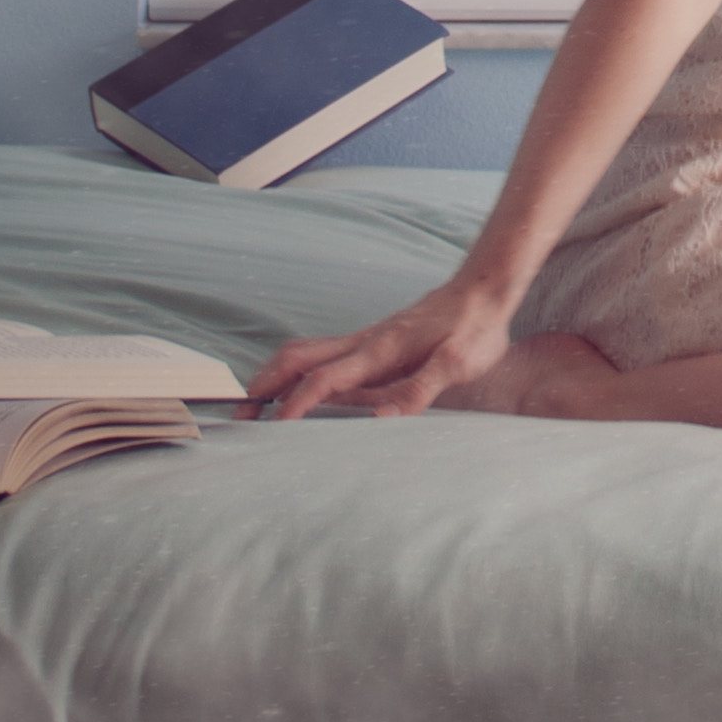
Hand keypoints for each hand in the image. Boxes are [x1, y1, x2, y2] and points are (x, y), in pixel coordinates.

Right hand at [242, 275, 516, 420]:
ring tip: (253, 408)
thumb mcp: (459, 364)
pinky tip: (293, 390)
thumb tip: (382, 421)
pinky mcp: (371, 343)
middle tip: (239, 419)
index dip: (296, 405)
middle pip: (297, 357)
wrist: (482, 290)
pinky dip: (294, 371)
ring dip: (273, 377)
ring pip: (304, 353)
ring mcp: (364, 340)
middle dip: (264, 386)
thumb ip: (421, 389)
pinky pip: (321, 355)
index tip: (272, 430)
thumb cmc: (474, 329)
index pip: (325, 379)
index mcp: (381, 350)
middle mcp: (364, 342)